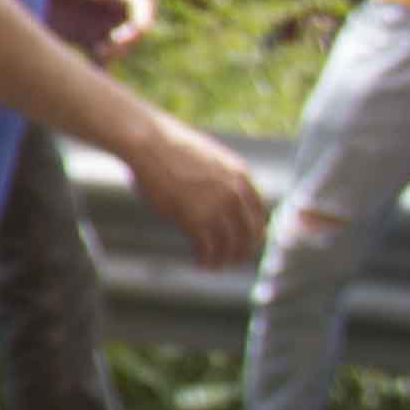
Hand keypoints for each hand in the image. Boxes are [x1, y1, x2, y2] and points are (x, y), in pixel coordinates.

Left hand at [40, 0, 156, 64]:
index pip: (141, 2)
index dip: (143, 18)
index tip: (134, 33)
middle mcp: (112, 6)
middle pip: (135, 28)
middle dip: (130, 39)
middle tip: (111, 48)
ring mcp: (100, 23)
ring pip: (120, 45)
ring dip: (114, 53)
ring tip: (96, 54)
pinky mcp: (86, 39)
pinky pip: (101, 59)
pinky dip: (100, 69)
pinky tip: (92, 80)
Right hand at [122, 112, 268, 266]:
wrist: (150, 143)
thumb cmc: (170, 148)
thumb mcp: (209, 158)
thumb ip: (222, 178)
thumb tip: (219, 194)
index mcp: (241, 177)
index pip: (259, 214)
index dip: (254, 233)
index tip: (246, 243)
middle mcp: (234, 194)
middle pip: (249, 234)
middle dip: (242, 251)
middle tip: (232, 261)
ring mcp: (216, 207)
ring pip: (230, 245)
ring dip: (223, 260)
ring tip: (214, 266)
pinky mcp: (195, 219)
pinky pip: (208, 248)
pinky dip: (206, 260)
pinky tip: (201, 263)